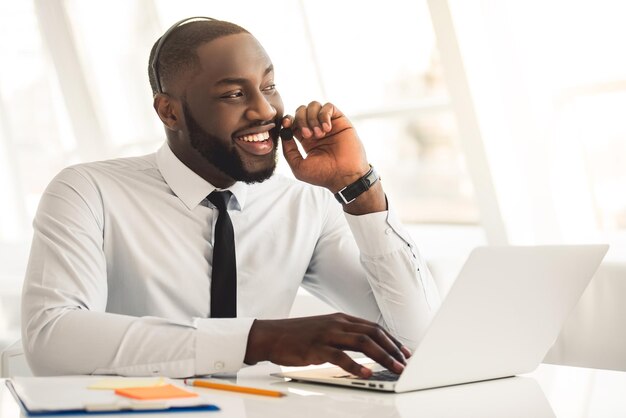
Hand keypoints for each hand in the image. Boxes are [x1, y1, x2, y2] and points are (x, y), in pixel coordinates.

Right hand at [244, 313, 410, 377]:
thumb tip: (366, 347)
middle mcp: (337, 323)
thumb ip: (344, 335)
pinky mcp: (317, 347)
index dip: (392, 340)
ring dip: (382, 356)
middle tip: (405, 362)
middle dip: (393, 348)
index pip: (374, 327)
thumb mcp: (325, 329)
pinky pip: (341, 357)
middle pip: (373, 333)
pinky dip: (356, 366)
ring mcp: (328, 334)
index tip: (404, 352)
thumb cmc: (298, 335)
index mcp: (341, 318)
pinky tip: (366, 374)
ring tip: (394, 368)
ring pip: (363, 342)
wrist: (272, 335)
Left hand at [280, 102, 369, 192]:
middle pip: (301, 110)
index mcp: (306, 139)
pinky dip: (324, 115)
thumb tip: (284, 132)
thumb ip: (288, 150)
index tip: (287, 123)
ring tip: (320, 134)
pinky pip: (328, 106)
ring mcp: (328, 124)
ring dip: (312, 118)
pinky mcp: (340, 121)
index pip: (293, 121)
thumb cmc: (323, 174)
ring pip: (313, 105)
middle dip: (300, 119)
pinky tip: (327, 129)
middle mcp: (316, 129)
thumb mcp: (298, 166)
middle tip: (308, 135)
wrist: (345, 175)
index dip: (288, 120)